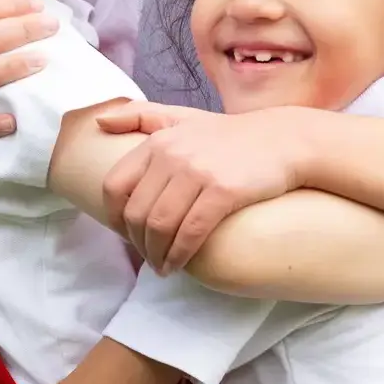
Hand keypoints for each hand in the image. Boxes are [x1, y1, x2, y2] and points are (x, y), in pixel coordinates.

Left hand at [97, 102, 307, 271]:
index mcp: (157, 141)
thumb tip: (99, 122)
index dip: (114, 217)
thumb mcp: (182, 117)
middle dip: (138, 244)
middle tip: (149, 258)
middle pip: (136, 213)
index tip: (127, 234)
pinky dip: (180, 254)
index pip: (114, 186)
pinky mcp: (222, 191)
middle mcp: (171, 155)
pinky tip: (179, 264)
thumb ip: (140, 116)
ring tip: (163, 267)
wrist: (283, 140)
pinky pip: (190, 232)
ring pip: (160, 226)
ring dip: (157, 255)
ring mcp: (196, 172)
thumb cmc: (230, 135)